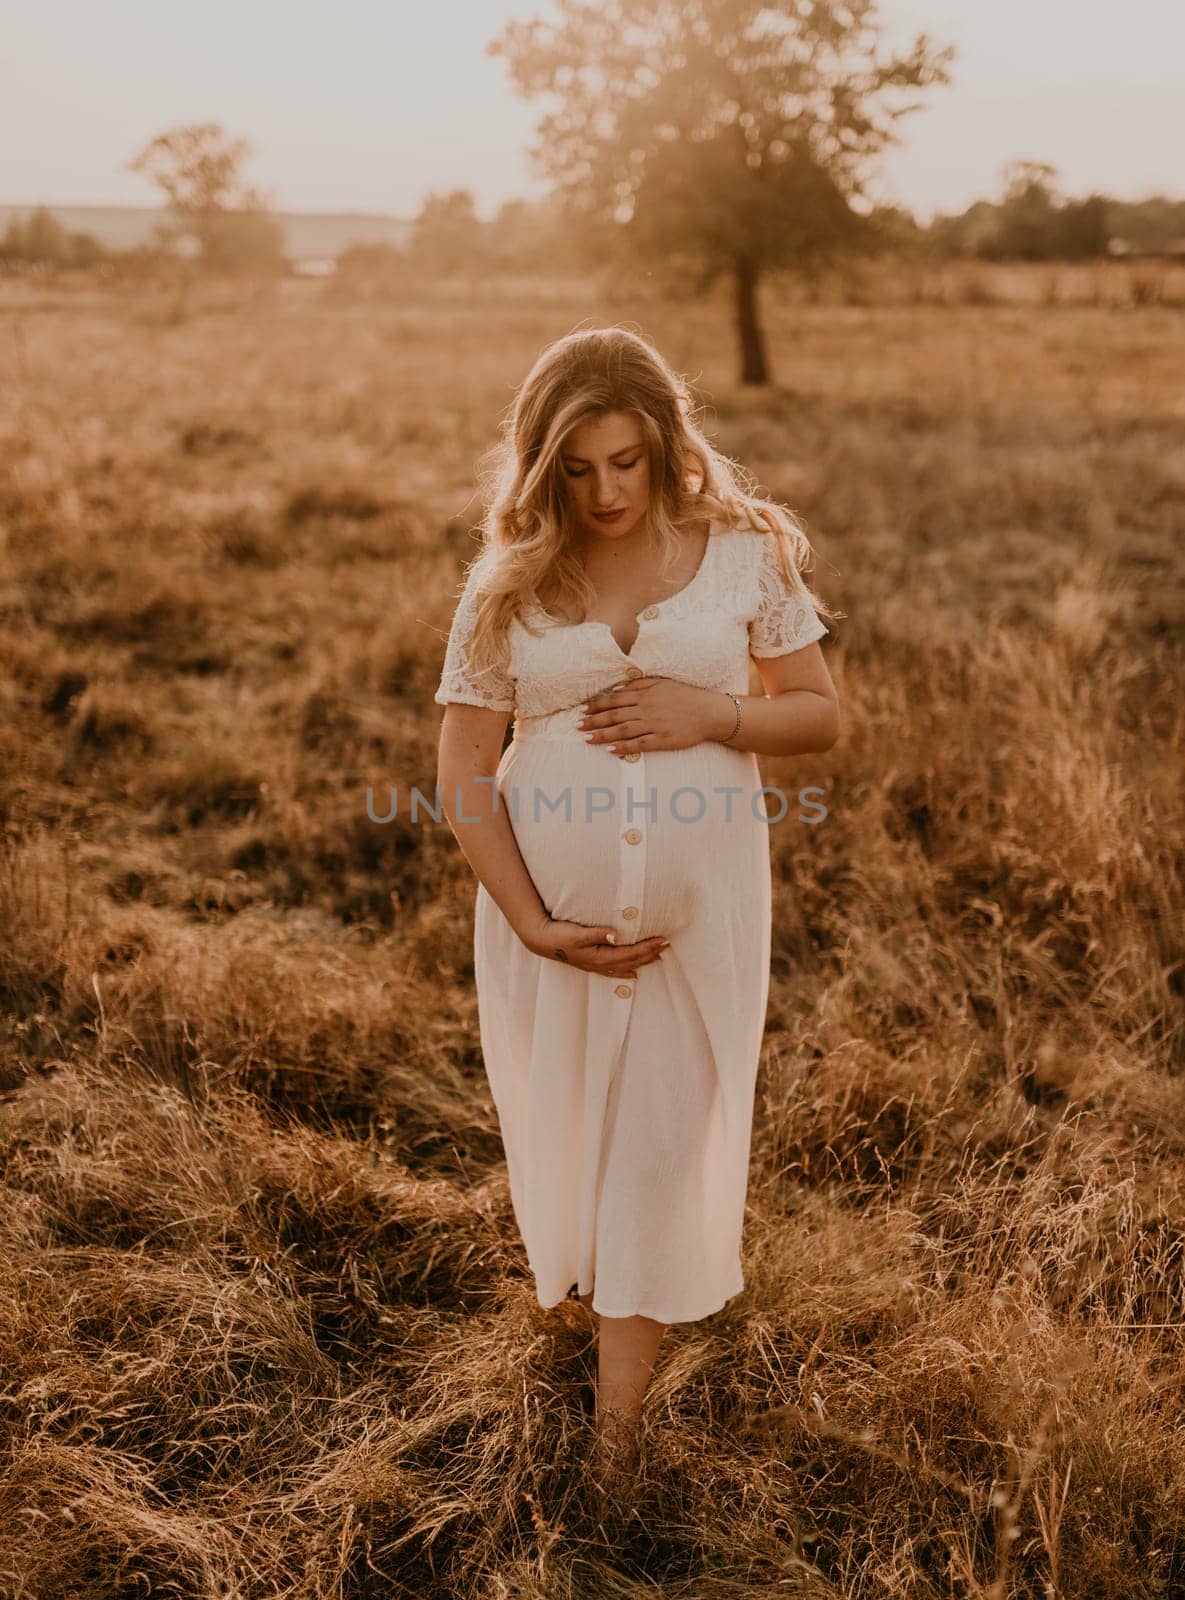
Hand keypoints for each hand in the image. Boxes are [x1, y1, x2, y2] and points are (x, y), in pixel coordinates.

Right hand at [517, 911, 668, 977]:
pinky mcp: (591, 963)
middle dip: (650, 953)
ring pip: (625, 966)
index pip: (630, 953)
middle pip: (631, 961)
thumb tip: (616, 934)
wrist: (541, 940)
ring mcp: (595, 966)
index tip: (663, 940)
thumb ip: (597, 934)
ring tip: (658, 957)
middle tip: (667, 945)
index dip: (648, 947)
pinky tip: (633, 973)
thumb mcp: (577, 932)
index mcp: (599, 957)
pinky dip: (626, 971)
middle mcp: (600, 964)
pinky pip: (614, 970)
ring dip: (642, 962)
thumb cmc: (559, 935)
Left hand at [577, 676, 734, 755]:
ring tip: (587, 739)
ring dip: (603, 735)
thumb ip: (640, 684)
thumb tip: (618, 688)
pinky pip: (639, 745)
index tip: (583, 709)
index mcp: (646, 694)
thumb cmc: (686, 696)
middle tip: (577, 726)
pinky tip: (610, 750)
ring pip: (623, 730)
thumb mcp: (663, 683)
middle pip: (615, 715)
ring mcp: (654, 725)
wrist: (710, 712)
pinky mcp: (662, 740)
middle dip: (594, 720)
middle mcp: (647, 709)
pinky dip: (623, 748)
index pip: (615, 699)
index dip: (597, 705)